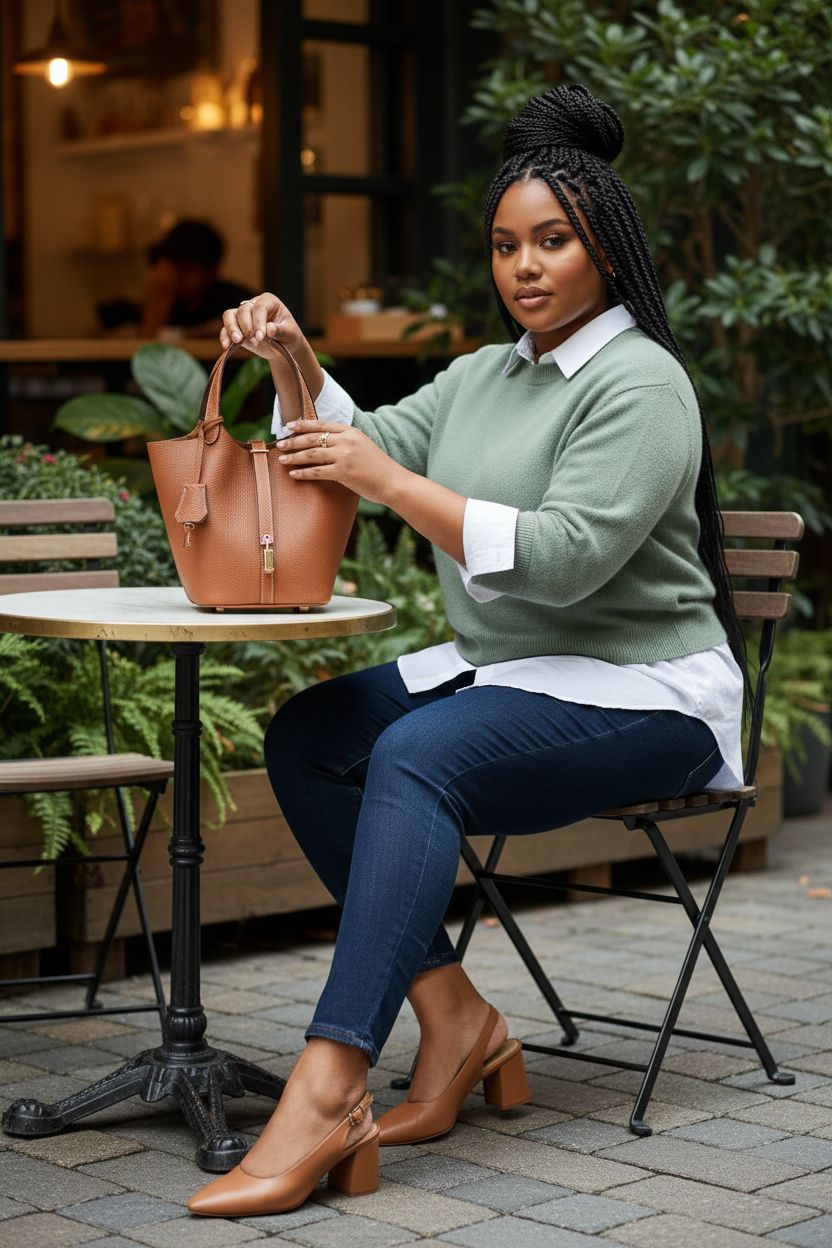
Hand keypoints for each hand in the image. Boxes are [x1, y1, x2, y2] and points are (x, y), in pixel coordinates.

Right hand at [220, 291, 305, 359]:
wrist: (283, 345)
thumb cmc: (288, 335)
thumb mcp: (290, 333)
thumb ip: (280, 330)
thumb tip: (269, 329)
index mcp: (269, 301)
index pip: (260, 308)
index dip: (258, 321)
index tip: (261, 336)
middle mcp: (253, 305)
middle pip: (243, 310)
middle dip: (246, 326)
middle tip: (254, 341)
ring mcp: (243, 316)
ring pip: (230, 315)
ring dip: (232, 328)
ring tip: (237, 340)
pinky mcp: (236, 328)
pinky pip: (225, 329)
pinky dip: (224, 337)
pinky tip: (226, 346)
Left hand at [276, 420, 402, 506]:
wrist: (393, 482)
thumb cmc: (379, 468)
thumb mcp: (364, 446)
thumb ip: (347, 443)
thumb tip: (327, 445)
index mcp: (351, 432)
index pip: (322, 425)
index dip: (303, 424)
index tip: (289, 426)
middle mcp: (346, 441)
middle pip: (313, 438)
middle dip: (293, 441)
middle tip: (280, 444)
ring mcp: (344, 456)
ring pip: (311, 454)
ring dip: (294, 456)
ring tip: (282, 459)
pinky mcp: (343, 472)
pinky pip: (317, 471)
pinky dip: (303, 472)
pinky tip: (293, 474)